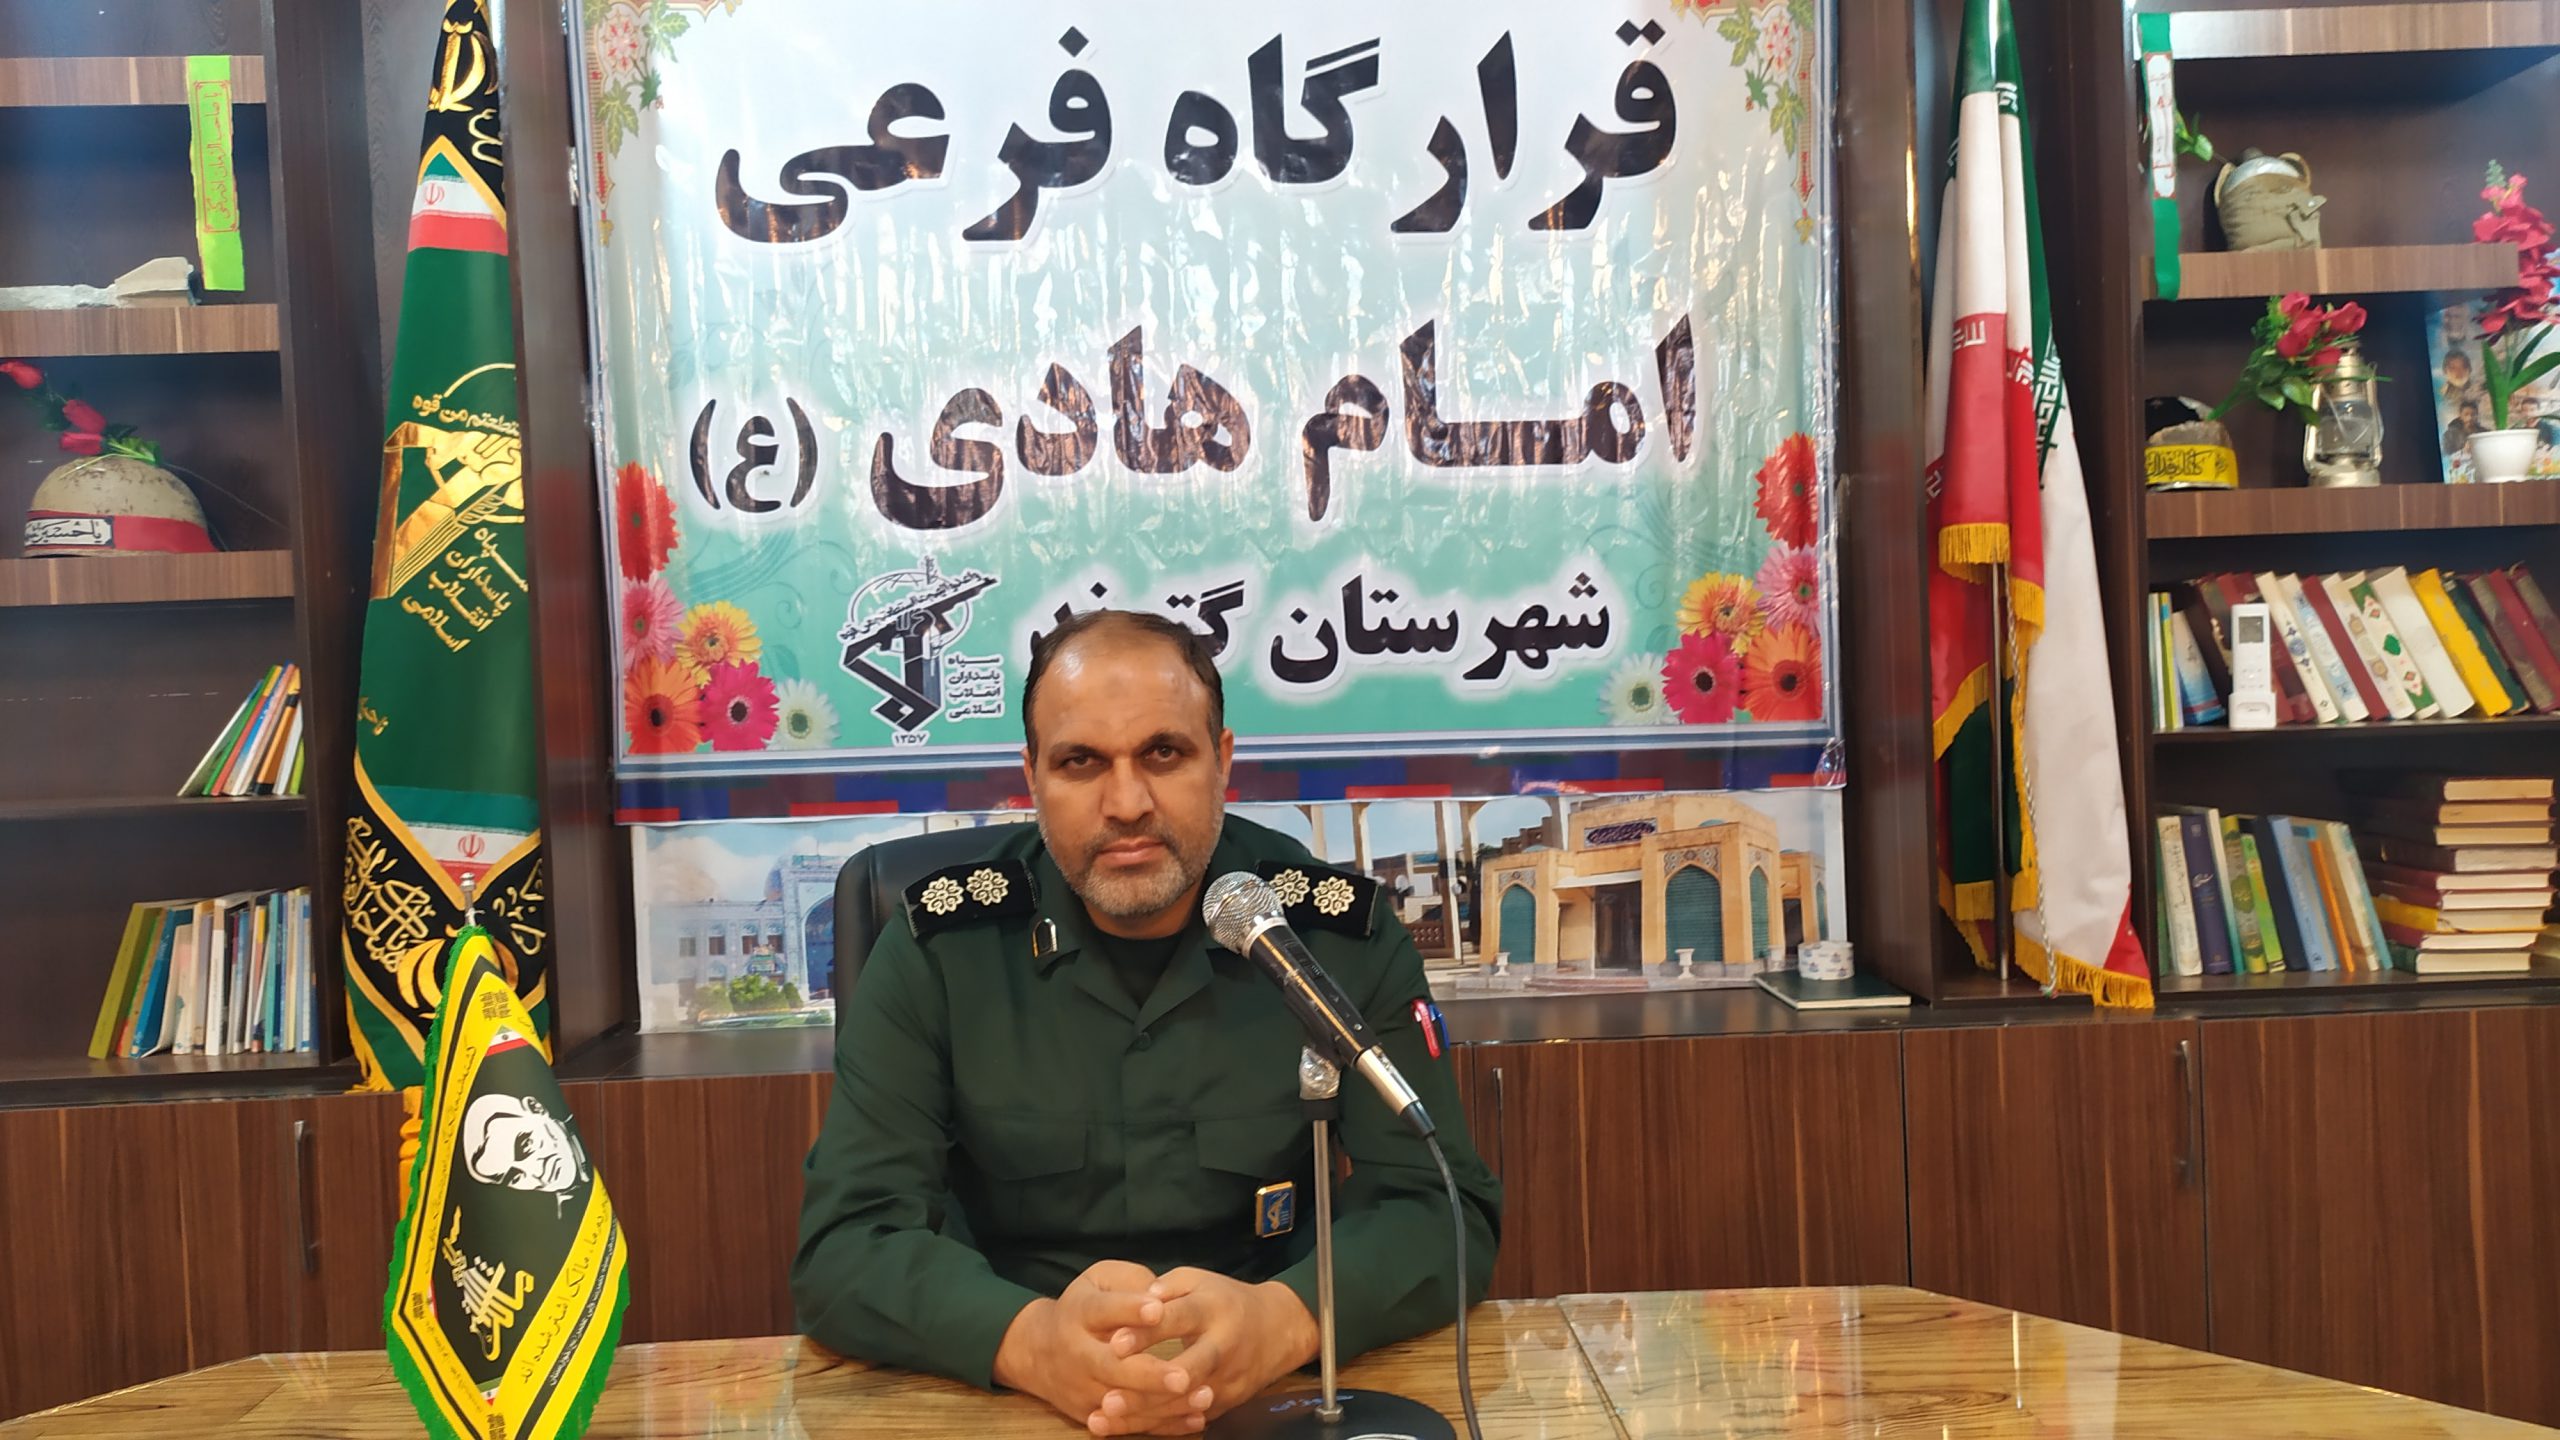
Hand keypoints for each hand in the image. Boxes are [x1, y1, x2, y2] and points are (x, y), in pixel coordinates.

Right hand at [992, 1261, 1211, 1434]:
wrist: (1037, 1351)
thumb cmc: (1083, 1307)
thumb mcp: (1098, 1280)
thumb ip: (1130, 1281)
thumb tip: (1161, 1295)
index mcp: (1079, 1313)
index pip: (1102, 1310)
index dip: (1129, 1309)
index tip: (1158, 1309)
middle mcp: (1077, 1354)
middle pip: (1111, 1367)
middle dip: (1149, 1374)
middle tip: (1183, 1376)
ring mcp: (1082, 1388)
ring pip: (1124, 1402)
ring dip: (1164, 1403)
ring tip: (1204, 1396)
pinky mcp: (1091, 1414)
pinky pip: (1129, 1424)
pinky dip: (1163, 1424)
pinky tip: (1195, 1417)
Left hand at [1105, 1270, 1318, 1423]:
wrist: (1279, 1329)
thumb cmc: (1227, 1300)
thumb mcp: (1199, 1280)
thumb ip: (1167, 1287)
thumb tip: (1137, 1299)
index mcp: (1214, 1309)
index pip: (1179, 1319)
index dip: (1148, 1331)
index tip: (1115, 1343)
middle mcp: (1223, 1346)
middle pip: (1186, 1369)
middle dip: (1148, 1385)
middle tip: (1109, 1398)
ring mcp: (1227, 1379)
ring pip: (1186, 1402)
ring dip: (1146, 1413)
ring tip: (1106, 1417)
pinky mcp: (1226, 1403)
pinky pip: (1190, 1418)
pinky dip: (1159, 1425)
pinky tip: (1125, 1429)